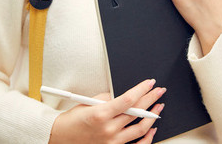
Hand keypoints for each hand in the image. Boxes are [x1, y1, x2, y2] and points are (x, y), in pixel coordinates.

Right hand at [49, 79, 165, 143]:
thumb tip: (124, 95)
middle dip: (151, 98)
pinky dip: (147, 137)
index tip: (150, 83)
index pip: (128, 99)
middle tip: (159, 90)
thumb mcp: (87, 102)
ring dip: (152, 115)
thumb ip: (107, 97)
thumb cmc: (72, 120)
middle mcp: (108, 129)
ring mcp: (112, 141)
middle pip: (137, 111)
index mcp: (101, 114)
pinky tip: (152, 128)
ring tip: (158, 106)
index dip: (142, 90)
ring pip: (140, 128)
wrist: (61, 138)